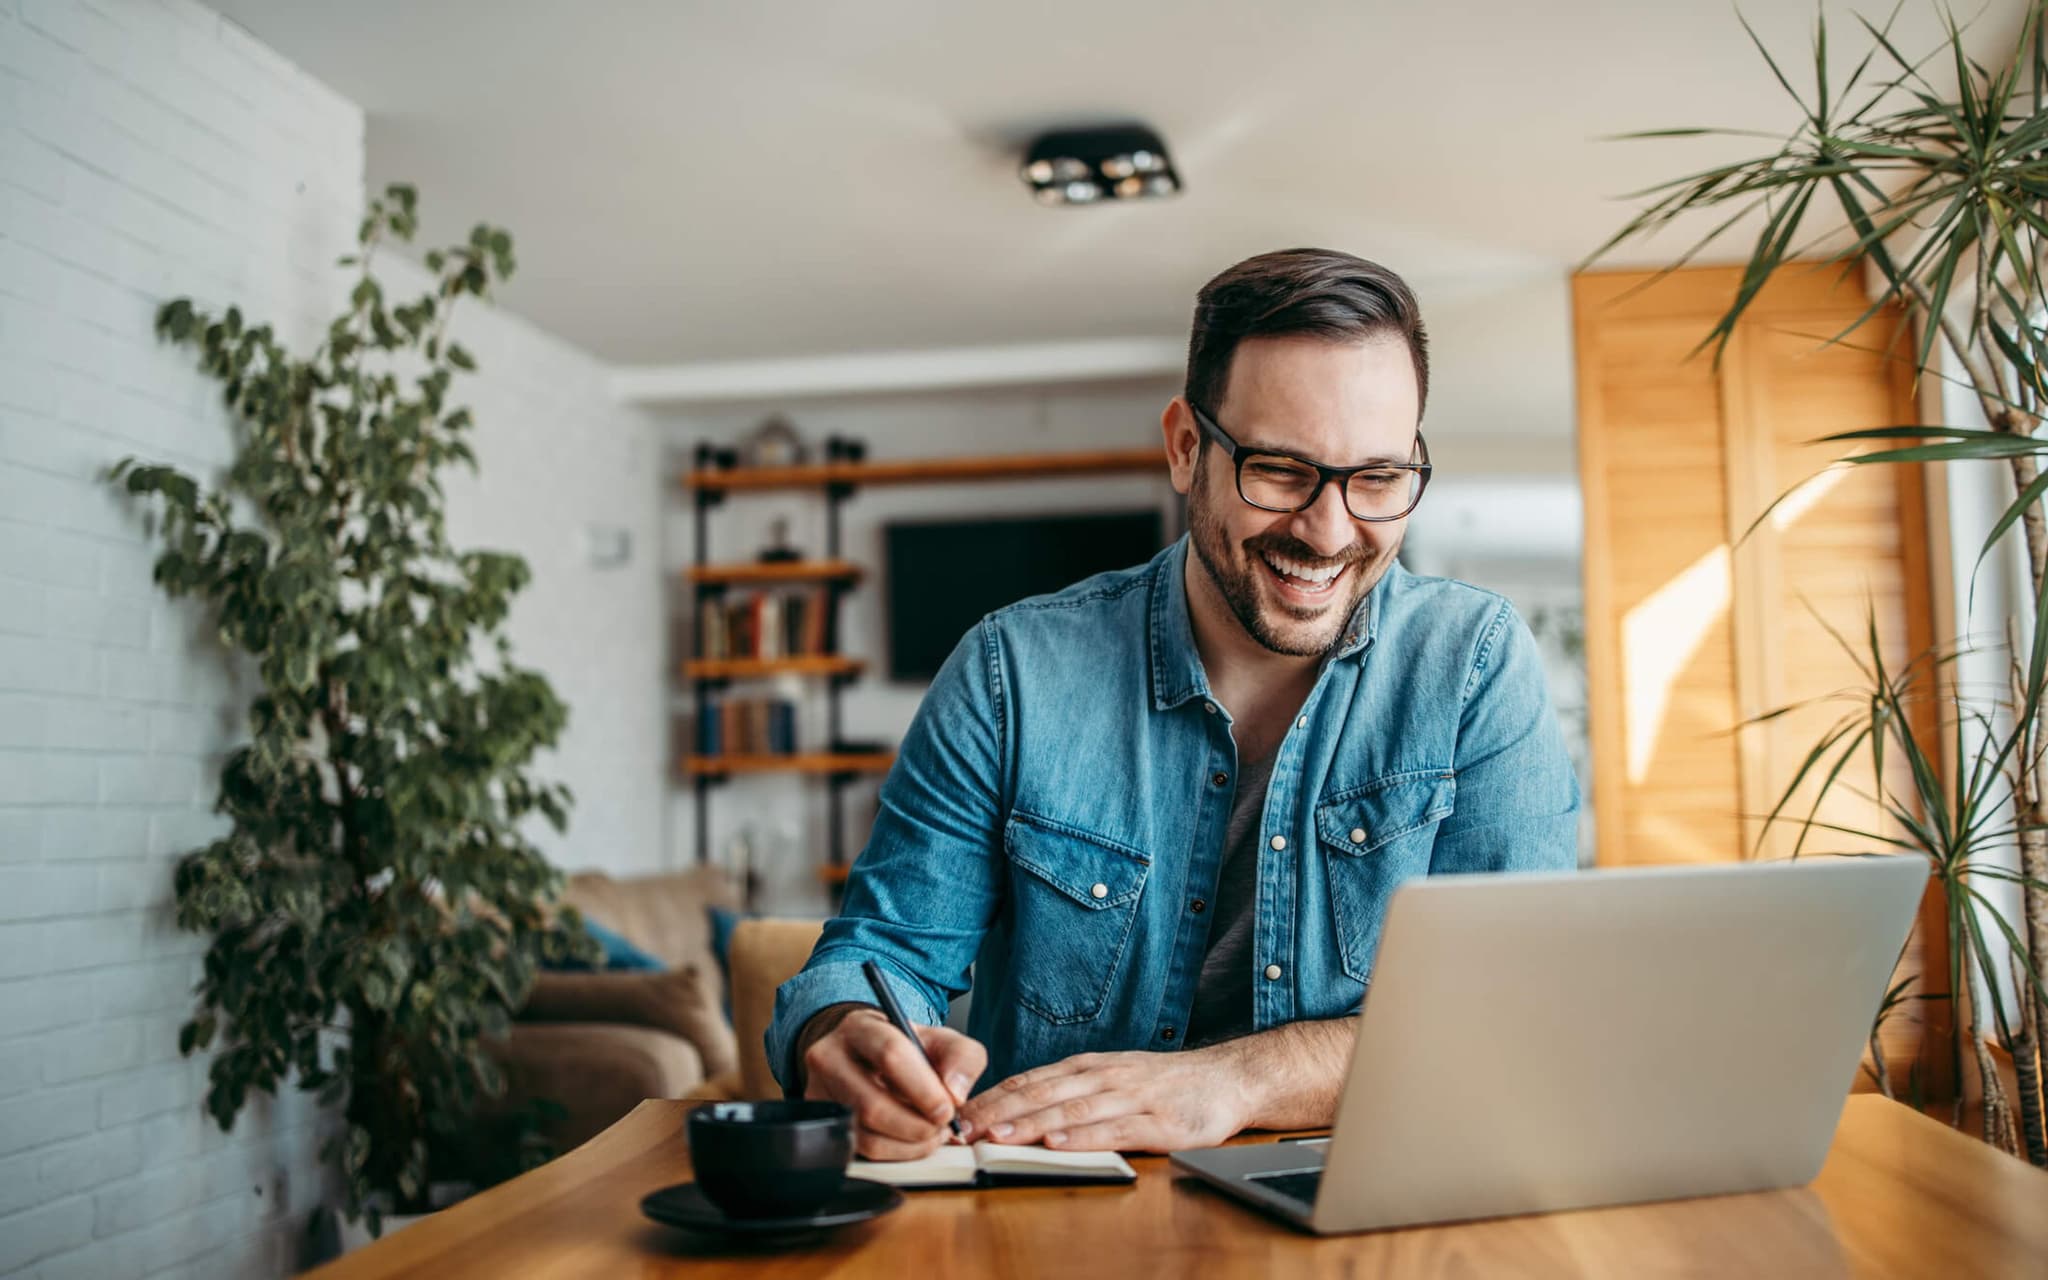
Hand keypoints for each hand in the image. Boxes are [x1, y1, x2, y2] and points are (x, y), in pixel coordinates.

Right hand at [800, 1007, 986, 1159]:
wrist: (869, 1057)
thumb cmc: (906, 1049)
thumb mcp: (941, 1040)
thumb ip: (962, 1058)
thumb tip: (955, 1094)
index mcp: (861, 1028)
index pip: (890, 1054)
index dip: (922, 1088)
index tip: (947, 1109)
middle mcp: (830, 1058)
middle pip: (872, 1104)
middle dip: (917, 1125)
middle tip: (942, 1127)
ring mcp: (820, 1093)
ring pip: (865, 1134)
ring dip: (909, 1144)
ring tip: (931, 1133)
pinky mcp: (822, 1124)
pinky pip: (860, 1151)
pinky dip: (895, 1153)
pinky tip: (912, 1140)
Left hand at [957, 1046, 1253, 1151]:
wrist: (1227, 1078)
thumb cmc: (1165, 1084)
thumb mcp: (1112, 1077)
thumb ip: (1072, 1091)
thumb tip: (1019, 1109)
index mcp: (1089, 1067)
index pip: (1031, 1081)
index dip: (993, 1097)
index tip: (958, 1114)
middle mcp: (1105, 1077)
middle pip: (1043, 1094)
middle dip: (999, 1112)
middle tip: (963, 1129)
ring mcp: (1131, 1098)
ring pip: (1072, 1111)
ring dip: (1031, 1124)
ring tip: (998, 1136)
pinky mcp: (1159, 1122)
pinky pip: (1115, 1129)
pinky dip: (1083, 1136)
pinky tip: (1058, 1144)